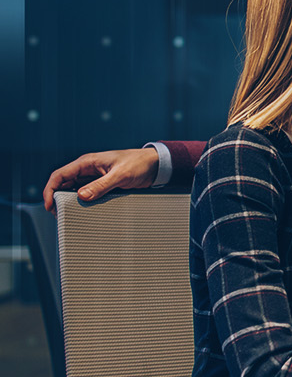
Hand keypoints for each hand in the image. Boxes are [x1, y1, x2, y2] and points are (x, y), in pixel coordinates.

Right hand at [42, 148, 159, 212]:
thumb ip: (101, 185)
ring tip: (68, 214)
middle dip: (57, 198)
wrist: (156, 165)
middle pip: (63, 184)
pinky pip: (87, 193)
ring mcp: (94, 177)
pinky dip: (82, 201)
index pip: (60, 175)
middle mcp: (88, 169)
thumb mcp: (120, 175)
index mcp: (87, 162)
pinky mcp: (102, 184)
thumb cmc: (139, 164)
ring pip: (74, 190)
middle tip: (58, 214)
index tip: (49, 205)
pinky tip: (83, 211)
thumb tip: (81, 196)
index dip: (50, 190)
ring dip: (69, 200)